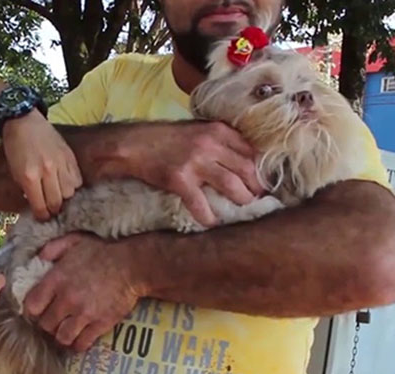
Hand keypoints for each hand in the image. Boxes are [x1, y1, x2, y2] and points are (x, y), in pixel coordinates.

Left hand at [2, 109, 82, 220]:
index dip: (42, 216)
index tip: (42, 218)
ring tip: (59, 197)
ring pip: (70, 192)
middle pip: (57, 202)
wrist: (24, 122)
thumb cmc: (16, 148)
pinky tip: (66, 185)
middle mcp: (47, 171)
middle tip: (51, 211)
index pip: (41, 206)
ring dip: (64, 198)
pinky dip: (73, 186)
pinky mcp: (70, 156)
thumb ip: (27, 190)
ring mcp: (61, 163)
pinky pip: (77, 179)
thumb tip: (38, 206)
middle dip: (53, 210)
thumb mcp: (15, 172)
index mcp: (29, 176)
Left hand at [23, 233, 141, 351]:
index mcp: (57, 280)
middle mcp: (67, 299)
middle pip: (45, 324)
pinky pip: (82, 343)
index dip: (32, 310)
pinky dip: (78, 344)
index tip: (38, 310)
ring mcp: (84, 314)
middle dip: (47, 324)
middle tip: (53, 320)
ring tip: (65, 331)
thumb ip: (52, 248)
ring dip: (62, 335)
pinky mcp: (100, 324)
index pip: (32, 305)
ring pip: (62, 337)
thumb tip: (39, 258)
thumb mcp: (74, 240)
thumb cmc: (103, 251)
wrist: (132, 265)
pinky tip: (78, 339)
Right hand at [128, 121, 265, 226]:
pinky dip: (209, 217)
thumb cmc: (165, 138)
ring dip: (241, 200)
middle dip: (255, 188)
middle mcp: (210, 144)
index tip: (260, 182)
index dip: (259, 170)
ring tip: (242, 208)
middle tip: (256, 199)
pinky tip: (212, 222)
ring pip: (231, 185)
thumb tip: (240, 161)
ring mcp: (195, 163)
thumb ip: (218, 141)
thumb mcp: (197, 130)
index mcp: (217, 130)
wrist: (134, 144)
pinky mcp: (180, 180)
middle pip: (246, 169)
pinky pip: (201, 204)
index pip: (250, 151)